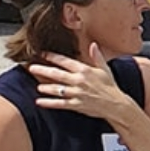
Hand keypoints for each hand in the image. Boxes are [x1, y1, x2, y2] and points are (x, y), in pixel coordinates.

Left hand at [29, 44, 147, 130]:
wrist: (117, 105)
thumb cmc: (111, 87)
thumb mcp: (105, 70)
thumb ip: (97, 57)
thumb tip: (93, 45)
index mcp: (85, 70)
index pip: (65, 61)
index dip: (53, 57)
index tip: (44, 54)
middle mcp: (79, 81)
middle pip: (57, 74)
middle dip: (43, 70)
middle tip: (32, 68)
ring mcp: (77, 94)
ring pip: (57, 89)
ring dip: (46, 87)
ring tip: (38, 86)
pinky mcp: (77, 105)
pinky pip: (60, 104)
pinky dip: (49, 103)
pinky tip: (40, 102)